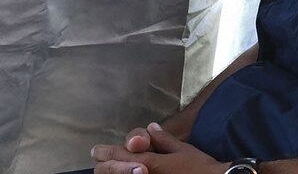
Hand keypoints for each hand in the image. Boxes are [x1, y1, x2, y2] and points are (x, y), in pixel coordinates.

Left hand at [91, 122, 224, 173]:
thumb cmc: (199, 167)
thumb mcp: (182, 150)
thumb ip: (163, 139)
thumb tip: (152, 128)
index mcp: (149, 163)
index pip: (119, 155)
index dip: (105, 152)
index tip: (97, 151)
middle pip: (111, 171)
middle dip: (105, 165)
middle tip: (101, 161)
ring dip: (115, 171)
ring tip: (111, 166)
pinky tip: (129, 172)